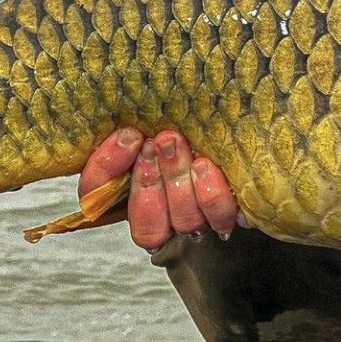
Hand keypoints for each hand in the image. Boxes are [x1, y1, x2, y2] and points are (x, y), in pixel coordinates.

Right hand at [78, 128, 240, 249]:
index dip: (107, 170)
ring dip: (178, 182)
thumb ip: (134, 126)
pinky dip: (212, 193)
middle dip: (148, 180)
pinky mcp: (226, 216)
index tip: (129, 136)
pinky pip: (218, 217)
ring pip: (182, 221)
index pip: (97, 196)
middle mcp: (160, 216)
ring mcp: (194, 221)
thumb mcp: (153, 118)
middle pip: (145, 223)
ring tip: (180, 146)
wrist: (243, 129)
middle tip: (158, 141)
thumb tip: (126, 128)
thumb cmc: (188, 121)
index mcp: (127, 190)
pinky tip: (206, 167)